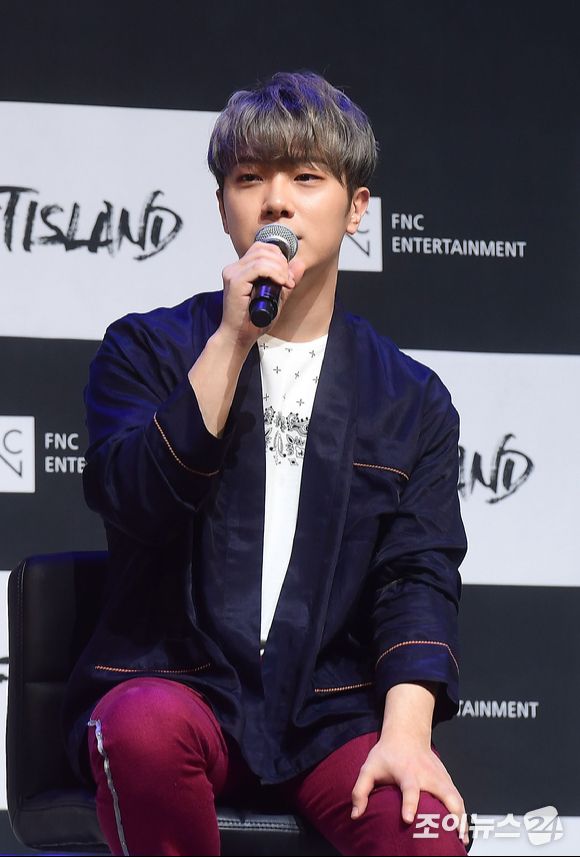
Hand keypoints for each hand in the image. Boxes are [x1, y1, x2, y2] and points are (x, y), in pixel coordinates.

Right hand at [219, 241, 304, 350]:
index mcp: (241, 269)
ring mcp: (233, 274)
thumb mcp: (276, 297)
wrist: (239, 337)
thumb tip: (299, 263)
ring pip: (262, 256)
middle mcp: (234, 268)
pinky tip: (280, 283)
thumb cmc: (253, 321)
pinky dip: (274, 272)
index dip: (279, 256)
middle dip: (282, 262)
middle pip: (263, 248)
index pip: (262, 248)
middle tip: (288, 280)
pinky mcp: (235, 282)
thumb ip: (286, 280)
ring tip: (285, 283)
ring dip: (280, 268)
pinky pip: (258, 267)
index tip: (287, 275)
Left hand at [350, 736, 468, 846]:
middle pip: (444, 793)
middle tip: (451, 834)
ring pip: (456, 798)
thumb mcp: (369, 767)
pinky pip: (459, 798)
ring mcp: (440, 777)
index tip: (407, 818)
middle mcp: (427, 775)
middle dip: (450, 814)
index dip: (409, 804)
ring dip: (461, 818)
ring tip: (460, 839)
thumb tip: (356, 815)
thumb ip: (360, 791)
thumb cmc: (387, 753)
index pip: (410, 789)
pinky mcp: (447, 780)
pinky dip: (463, 815)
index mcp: (407, 772)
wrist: (407, 734)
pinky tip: (462, 831)